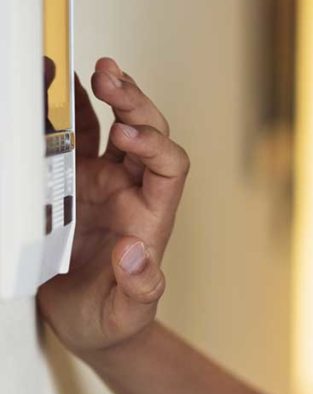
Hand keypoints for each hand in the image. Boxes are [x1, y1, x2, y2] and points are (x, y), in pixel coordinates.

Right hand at [36, 57, 189, 358]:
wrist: (89, 325)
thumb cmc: (114, 320)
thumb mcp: (127, 313)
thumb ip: (139, 288)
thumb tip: (137, 254)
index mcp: (152, 217)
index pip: (169, 167)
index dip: (153, 145)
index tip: (125, 135)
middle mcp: (132, 193)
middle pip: (147, 134)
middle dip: (132, 103)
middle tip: (109, 77)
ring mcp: (103, 185)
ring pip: (112, 127)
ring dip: (106, 96)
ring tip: (96, 68)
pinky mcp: (73, 184)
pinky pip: (76, 138)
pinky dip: (71, 110)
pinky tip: (63, 85)